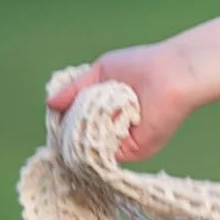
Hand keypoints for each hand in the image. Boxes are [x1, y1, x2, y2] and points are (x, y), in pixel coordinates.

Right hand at [46, 41, 198, 162]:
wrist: (169, 74)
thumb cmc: (139, 66)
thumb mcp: (98, 73)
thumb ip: (74, 90)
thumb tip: (50, 104)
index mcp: (106, 112)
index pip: (77, 124)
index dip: (63, 123)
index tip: (54, 117)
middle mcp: (113, 130)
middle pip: (79, 140)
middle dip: (69, 130)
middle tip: (64, 121)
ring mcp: (122, 143)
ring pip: (88, 147)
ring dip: (83, 131)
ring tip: (90, 112)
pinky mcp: (133, 151)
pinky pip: (104, 152)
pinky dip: (97, 137)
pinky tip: (100, 120)